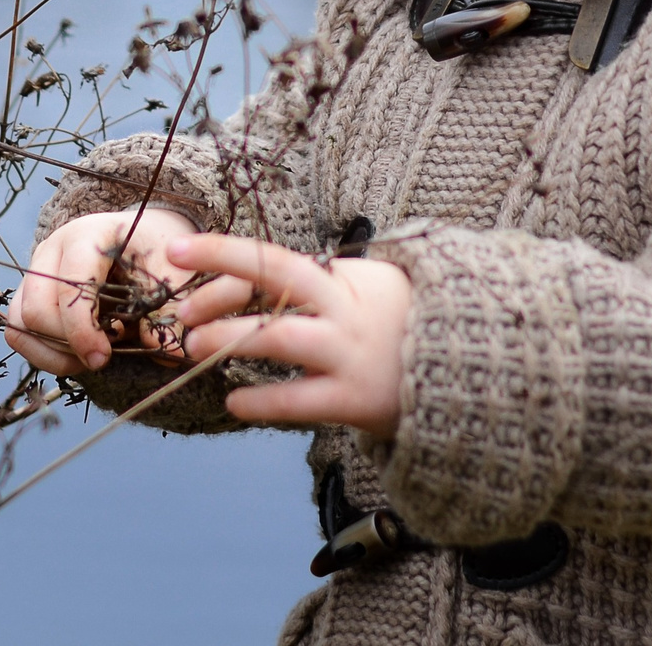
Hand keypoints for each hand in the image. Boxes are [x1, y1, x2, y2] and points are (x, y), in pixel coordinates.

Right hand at [6, 205, 197, 375]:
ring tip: (90, 357)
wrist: (139, 235)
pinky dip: (42, 353)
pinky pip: (18, 331)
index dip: (81, 330)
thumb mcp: (168, 269)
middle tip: (103, 356)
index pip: (68, 286)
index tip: (104, 357)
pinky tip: (75, 356)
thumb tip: (166, 351)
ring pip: (20, 323)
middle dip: (68, 343)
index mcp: (86, 235)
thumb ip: (168, 307)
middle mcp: (51, 250)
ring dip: (53, 351)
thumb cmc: (153, 249)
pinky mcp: (29, 291)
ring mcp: (35, 270)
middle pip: (36, 309)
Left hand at [167, 234, 411, 440]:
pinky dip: (263, 401)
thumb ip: (320, 283)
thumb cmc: (406, 322)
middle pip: (275, 279)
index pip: (271, 259)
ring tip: (192, 345)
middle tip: (178, 301)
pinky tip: (233, 401)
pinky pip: (299, 400)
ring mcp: (347, 352)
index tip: (177, 250)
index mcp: (340, 278)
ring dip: (230, 338)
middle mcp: (341, 308)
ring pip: (278, 337)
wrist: (474, 363)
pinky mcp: (354, 398)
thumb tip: (257, 277)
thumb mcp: (370, 286)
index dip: (220, 253)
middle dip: (220, 282)